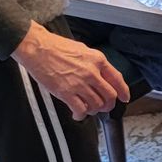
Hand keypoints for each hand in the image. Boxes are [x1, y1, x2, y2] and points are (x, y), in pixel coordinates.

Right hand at [12, 22, 129, 118]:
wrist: (37, 48)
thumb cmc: (55, 46)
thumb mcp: (82, 49)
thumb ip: (93, 63)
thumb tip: (100, 75)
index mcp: (97, 60)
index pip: (117, 79)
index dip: (123, 91)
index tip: (124, 97)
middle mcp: (91, 72)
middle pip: (109, 96)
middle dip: (108, 105)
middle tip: (104, 107)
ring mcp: (79, 83)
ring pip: (96, 105)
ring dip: (94, 110)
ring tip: (88, 109)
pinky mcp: (66, 93)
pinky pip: (80, 110)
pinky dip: (81, 115)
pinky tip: (77, 114)